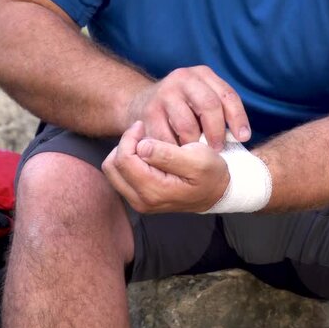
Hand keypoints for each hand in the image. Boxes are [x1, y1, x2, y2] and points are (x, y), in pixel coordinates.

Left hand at [102, 121, 228, 212]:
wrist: (216, 192)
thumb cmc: (210, 173)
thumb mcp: (197, 159)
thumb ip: (168, 154)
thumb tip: (140, 147)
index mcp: (154, 191)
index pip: (124, 159)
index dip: (129, 137)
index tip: (143, 126)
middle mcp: (142, 201)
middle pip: (112, 166)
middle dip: (124, 145)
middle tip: (142, 134)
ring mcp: (139, 201)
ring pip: (112, 171)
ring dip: (124, 153)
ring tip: (143, 143)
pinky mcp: (138, 198)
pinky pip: (120, 176)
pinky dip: (127, 162)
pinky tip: (144, 154)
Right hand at [128, 65, 250, 150]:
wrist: (141, 102)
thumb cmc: (182, 107)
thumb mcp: (201, 100)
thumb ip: (220, 112)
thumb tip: (239, 137)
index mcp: (203, 74)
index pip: (227, 95)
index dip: (238, 118)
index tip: (243, 138)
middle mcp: (184, 78)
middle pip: (209, 105)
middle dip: (217, 132)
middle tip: (218, 150)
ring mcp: (165, 93)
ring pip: (188, 124)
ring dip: (195, 145)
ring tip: (197, 154)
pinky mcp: (149, 111)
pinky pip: (167, 137)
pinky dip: (176, 150)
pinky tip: (179, 156)